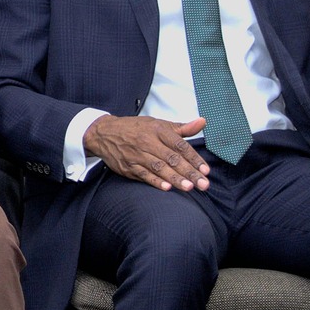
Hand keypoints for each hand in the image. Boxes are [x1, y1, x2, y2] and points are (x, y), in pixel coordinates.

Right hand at [84, 116, 210, 191]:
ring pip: (159, 168)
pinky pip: (143, 175)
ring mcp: (137, 155)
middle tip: (203, 184)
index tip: (206, 170)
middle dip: (189, 172)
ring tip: (189, 187)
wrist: (104, 133)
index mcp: (158, 130)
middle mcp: (148, 142)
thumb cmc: (135, 129)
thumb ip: (182, 128)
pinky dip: (155, 181)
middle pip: (172, 159)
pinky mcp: (128, 166)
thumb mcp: (158, 124)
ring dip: (175, 178)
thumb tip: (203, 122)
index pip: (180, 145)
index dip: (194, 158)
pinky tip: (167, 188)